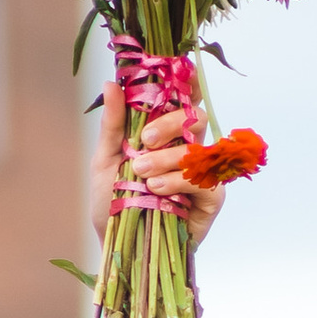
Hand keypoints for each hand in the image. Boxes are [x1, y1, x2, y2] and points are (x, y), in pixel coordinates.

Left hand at [93, 81, 226, 248]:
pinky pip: (206, 180)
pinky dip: (180, 180)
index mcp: (166, 132)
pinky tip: (157, 188)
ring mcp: (204, 173)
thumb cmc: (113, 203)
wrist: (118, 246)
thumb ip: (113, 124)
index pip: (185, 98)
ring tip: (141, 173)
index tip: (180, 70)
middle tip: (144, 142)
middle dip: (170, 124)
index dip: (189, 80)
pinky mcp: (211, 199)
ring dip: (168, 158)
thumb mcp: (105, 160)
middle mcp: (188, 147)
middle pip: (196, 117)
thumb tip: (110, 84)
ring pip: (199, 149)